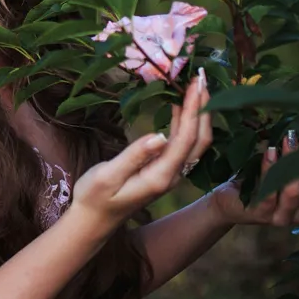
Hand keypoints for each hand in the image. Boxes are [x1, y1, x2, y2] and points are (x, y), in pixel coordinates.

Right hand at [71, 67, 209, 227]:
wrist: (94, 220)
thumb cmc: (95, 197)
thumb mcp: (108, 175)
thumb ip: (134, 156)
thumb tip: (158, 135)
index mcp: (161, 176)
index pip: (185, 139)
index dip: (194, 110)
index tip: (195, 84)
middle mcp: (172, 176)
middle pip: (199, 139)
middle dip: (204, 108)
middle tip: (201, 77)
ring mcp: (170, 174)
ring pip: (194, 141)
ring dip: (197, 113)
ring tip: (194, 86)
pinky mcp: (163, 170)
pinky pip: (182, 144)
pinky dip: (185, 122)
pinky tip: (180, 106)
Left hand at [207, 131, 298, 226]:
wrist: (231, 200)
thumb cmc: (263, 182)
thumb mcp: (286, 171)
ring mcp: (282, 216)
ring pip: (294, 192)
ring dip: (292, 162)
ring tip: (287, 139)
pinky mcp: (262, 213)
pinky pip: (269, 191)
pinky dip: (270, 168)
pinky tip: (270, 152)